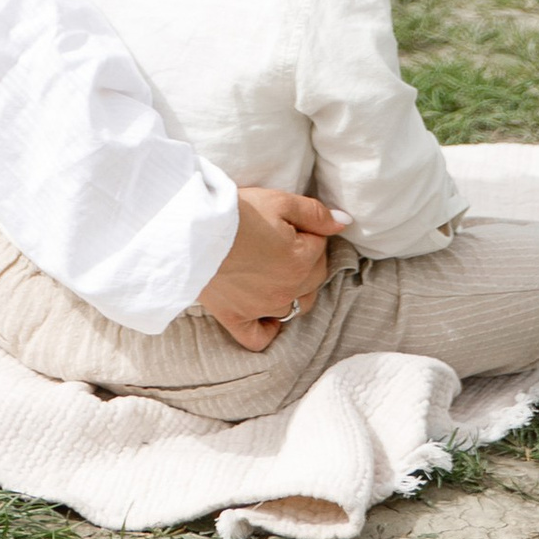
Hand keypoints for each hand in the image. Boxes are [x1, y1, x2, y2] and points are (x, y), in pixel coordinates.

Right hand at [196, 186, 345, 350]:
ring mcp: (262, 309)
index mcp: (302, 262)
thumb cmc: (237, 212)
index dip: (306, 230)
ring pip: (294, 306)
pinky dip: (267, 329)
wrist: (192, 229)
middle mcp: (287, 291)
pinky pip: (259, 338)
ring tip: (274, 268)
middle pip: (312, 278)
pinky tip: (267, 316)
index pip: (320, 247)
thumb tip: (345, 223)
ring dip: (292, 289)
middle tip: (279, 238)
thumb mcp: (279, 201)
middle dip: (305, 258)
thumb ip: (316, 214)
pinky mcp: (236, 318)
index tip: (286, 220)